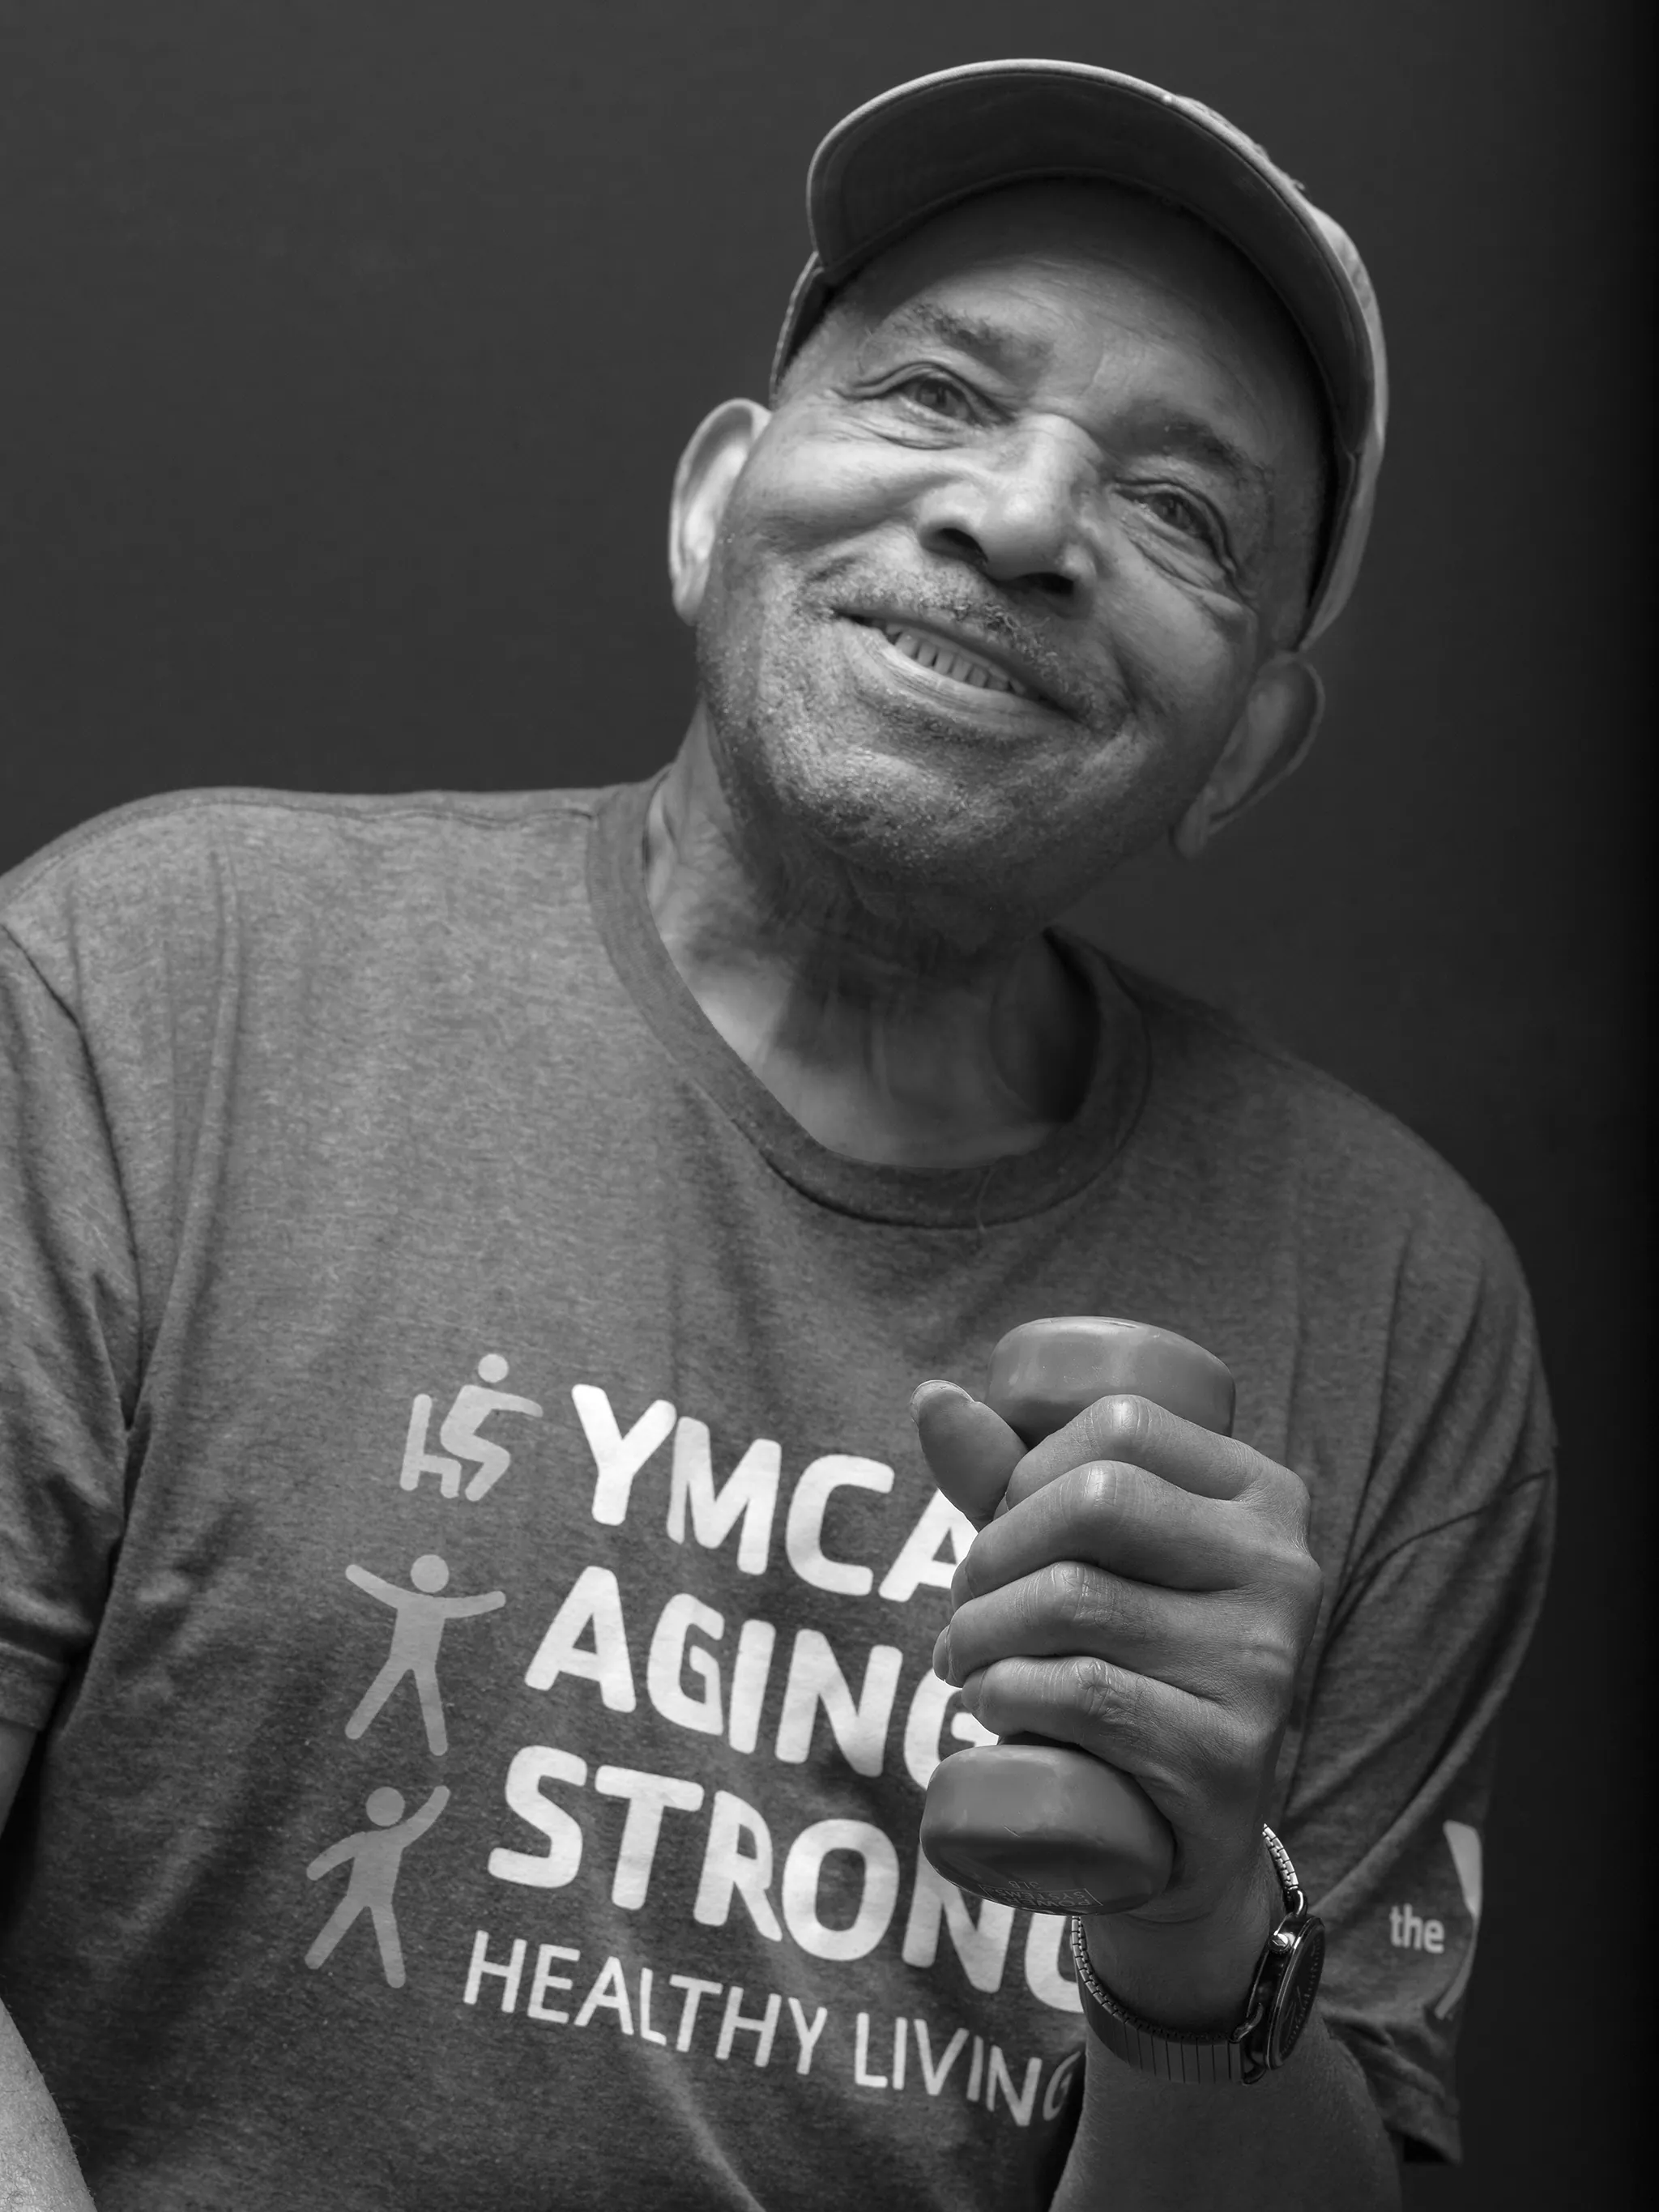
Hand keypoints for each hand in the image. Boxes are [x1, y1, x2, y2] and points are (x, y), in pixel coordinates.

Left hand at [917, 1386, 1321, 1951]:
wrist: (1180, 1833)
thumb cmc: (1122, 1656)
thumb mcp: (1076, 1554)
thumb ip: (1008, 1472)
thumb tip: (933, 1395)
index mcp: (1262, 1493)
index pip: (1122, 1424)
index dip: (1027, 1467)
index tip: (995, 1525)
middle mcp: (1283, 1567)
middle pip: (1095, 1501)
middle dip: (993, 1552)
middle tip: (964, 1606)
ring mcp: (1265, 1664)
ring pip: (1075, 1601)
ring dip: (980, 1633)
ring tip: (962, 1662)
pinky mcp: (1229, 1754)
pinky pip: (1085, 1694)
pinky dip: (1007, 1694)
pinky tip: (990, 1706)